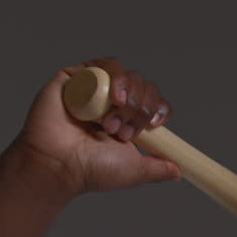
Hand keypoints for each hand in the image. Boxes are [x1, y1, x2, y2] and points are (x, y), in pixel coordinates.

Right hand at [9, 57, 180, 195]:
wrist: (59, 166)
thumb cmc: (90, 170)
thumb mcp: (135, 170)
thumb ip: (157, 167)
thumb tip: (178, 170)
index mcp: (125, 119)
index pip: (152, 101)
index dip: (158, 107)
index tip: (155, 124)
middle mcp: (109, 102)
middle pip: (142, 85)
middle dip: (139, 108)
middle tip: (123, 132)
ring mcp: (92, 89)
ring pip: (125, 74)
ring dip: (127, 96)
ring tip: (110, 122)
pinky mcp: (73, 77)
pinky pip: (102, 65)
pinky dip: (113, 79)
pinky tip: (110, 100)